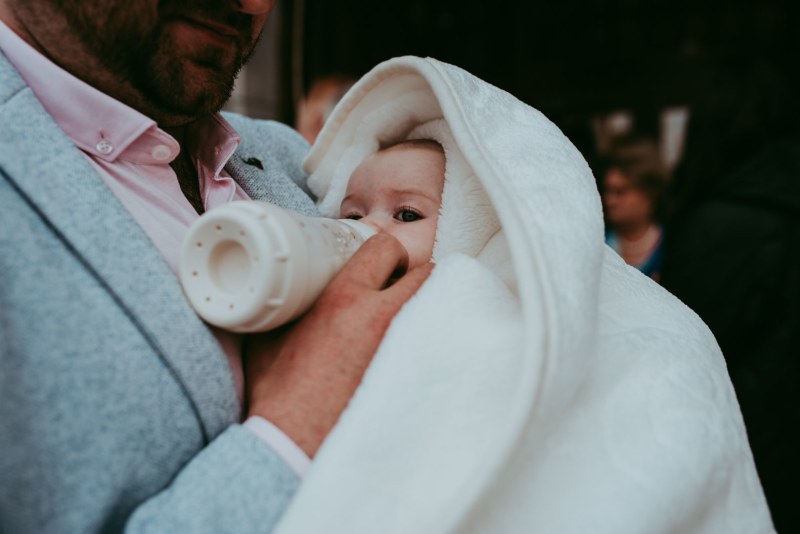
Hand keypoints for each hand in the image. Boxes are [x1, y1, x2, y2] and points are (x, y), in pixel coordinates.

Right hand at [245, 234, 433, 456]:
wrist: (293, 439)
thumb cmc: (278, 390)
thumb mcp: (270, 334)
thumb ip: (288, 304)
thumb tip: (282, 291)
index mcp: (345, 297)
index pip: (386, 247)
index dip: (387, 251)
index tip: (383, 261)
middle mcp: (380, 316)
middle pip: (425, 272)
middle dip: (415, 275)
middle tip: (399, 287)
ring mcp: (401, 345)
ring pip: (435, 305)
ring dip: (423, 304)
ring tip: (404, 317)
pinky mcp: (412, 372)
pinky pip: (432, 339)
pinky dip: (425, 335)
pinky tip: (409, 347)